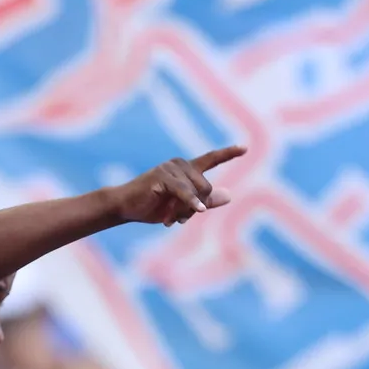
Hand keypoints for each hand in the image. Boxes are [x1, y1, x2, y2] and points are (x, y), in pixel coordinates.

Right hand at [109, 147, 244, 225]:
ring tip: (168, 219)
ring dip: (185, 212)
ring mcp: (171, 168)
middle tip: (175, 219)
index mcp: (186, 169)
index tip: (244, 148)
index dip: (228, 154)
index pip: (211, 159)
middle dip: (196, 208)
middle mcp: (180, 164)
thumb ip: (205, 201)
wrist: (124, 207)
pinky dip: (191, 203)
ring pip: (198, 192)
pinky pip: (184, 193)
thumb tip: (229, 195)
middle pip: (207, 188)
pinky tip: (198, 211)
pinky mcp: (162, 176)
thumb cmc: (152, 206)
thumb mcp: (182, 208)